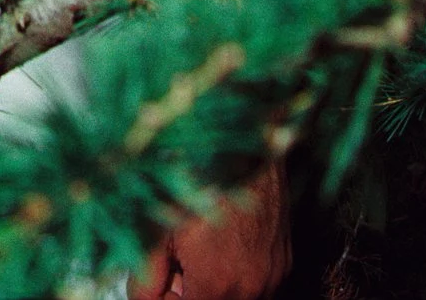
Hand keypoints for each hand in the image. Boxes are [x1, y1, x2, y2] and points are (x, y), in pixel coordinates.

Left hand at [130, 164, 290, 299]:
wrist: (245, 142)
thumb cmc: (197, 176)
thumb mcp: (158, 226)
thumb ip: (146, 276)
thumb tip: (141, 299)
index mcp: (217, 285)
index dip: (167, 299)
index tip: (160, 281)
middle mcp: (252, 289)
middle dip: (189, 292)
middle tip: (175, 265)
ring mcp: (273, 276)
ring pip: (237, 299)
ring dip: (213, 288)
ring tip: (196, 252)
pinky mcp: (284, 262)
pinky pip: (257, 285)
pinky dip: (235, 277)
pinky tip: (220, 246)